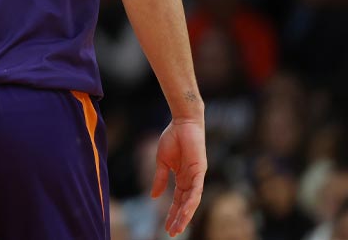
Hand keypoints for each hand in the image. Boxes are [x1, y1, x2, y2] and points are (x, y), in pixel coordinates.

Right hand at [151, 120, 206, 236]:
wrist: (182, 123)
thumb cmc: (172, 138)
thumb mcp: (161, 162)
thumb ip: (159, 179)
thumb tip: (153, 196)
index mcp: (181, 178)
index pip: (176, 201)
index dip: (171, 214)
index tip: (166, 227)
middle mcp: (190, 181)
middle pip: (184, 205)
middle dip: (178, 219)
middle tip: (172, 233)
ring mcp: (196, 177)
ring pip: (192, 201)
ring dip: (185, 214)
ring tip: (179, 227)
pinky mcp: (200, 170)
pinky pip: (197, 189)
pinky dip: (192, 200)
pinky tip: (186, 210)